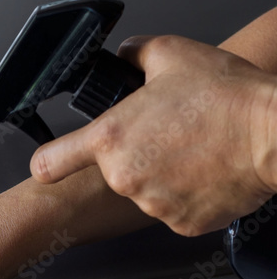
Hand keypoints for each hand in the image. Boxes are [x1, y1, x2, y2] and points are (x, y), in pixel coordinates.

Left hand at [30, 35, 276, 235]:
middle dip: (137, 155)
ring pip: (148, 190)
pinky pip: (177, 209)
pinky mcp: (182, 224)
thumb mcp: (173, 54)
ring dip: (165, 175)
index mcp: (110, 138)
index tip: (48, 166)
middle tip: (171, 135)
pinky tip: (209, 171)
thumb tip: (125, 57)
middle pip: (116, 171)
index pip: (50, 163)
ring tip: (197, 149)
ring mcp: (152, 204)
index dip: (48, 163)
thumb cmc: (229, 97)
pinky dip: (191, 194)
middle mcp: (125, 177)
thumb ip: (135, 55)